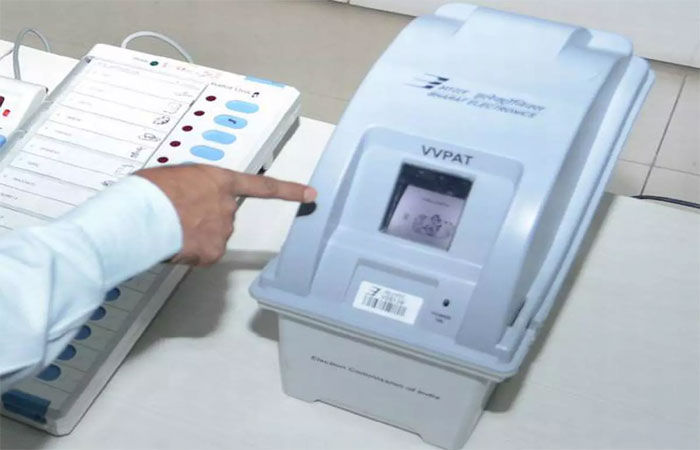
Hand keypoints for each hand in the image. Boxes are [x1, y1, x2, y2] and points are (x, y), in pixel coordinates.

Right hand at [136, 164, 315, 265]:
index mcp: (219, 181)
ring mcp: (222, 231)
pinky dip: (188, 253)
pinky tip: (172, 244)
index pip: (262, 186)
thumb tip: (187, 201)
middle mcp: (227, 206)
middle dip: (202, 220)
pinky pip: (201, 256)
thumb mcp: (175, 176)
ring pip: (210, 238)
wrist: (141, 214)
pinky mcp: (212, 253)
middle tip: (175, 216)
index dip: (289, 190)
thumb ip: (193, 187)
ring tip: (168, 228)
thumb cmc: (149, 191)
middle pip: (222, 218)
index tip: (311, 194)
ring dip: (193, 237)